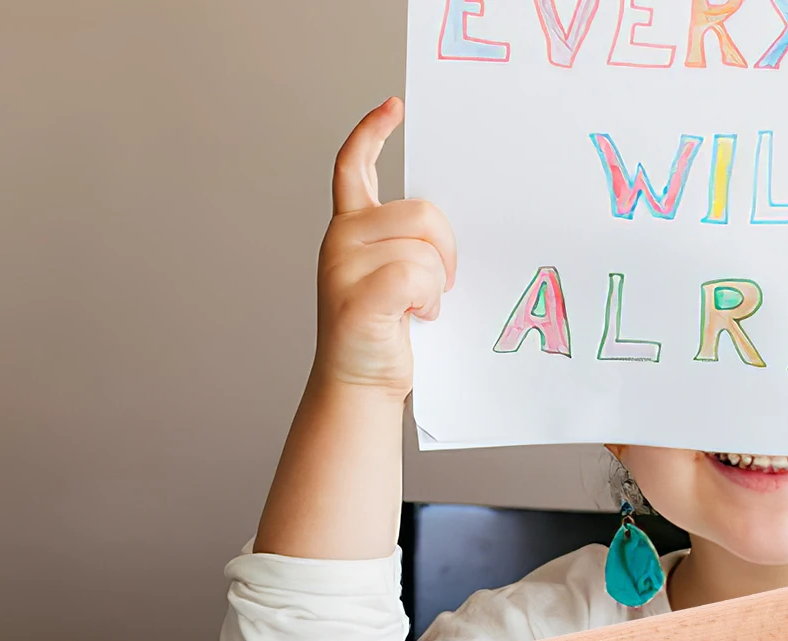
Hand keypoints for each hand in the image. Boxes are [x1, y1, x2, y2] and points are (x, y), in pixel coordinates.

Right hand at [314, 98, 456, 401]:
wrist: (360, 386)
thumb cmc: (385, 335)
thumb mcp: (397, 278)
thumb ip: (408, 243)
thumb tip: (444, 227)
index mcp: (350, 227)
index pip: (353, 165)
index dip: (372, 132)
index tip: (394, 107)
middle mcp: (342, 237)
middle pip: (424, 214)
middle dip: (446, 252)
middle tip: (438, 287)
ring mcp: (344, 265)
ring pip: (425, 250)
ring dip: (435, 286)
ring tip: (417, 309)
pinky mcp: (359, 296)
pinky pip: (416, 277)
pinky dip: (427, 301)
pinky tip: (416, 317)